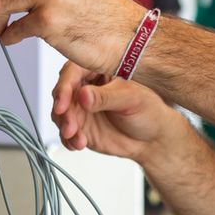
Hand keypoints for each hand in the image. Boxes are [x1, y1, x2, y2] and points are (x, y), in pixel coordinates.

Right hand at [50, 60, 183, 163]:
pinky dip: (69, 140)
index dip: (64, 87)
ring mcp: (82, 108)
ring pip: (61, 114)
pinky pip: (66, 133)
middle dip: (63, 111)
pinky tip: (78, 144)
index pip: (73, 72)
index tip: (63, 102)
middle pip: (63, 94)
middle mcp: (86, 87)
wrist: (153, 139)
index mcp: (98, 71)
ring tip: (78, 138)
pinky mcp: (81, 127)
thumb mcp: (131, 99)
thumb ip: (106, 97)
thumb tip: (84, 95)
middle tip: (70, 126)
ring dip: (65, 127)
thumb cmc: (148, 111)